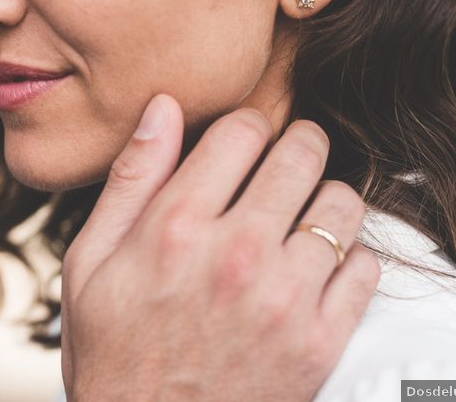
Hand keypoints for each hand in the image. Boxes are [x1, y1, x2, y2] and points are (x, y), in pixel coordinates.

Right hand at [61, 96, 379, 401]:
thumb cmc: (112, 347)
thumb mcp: (90, 259)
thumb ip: (131, 179)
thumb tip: (162, 108)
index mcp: (175, 228)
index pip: (241, 131)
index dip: (245, 126)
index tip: (242, 141)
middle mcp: (236, 255)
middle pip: (301, 155)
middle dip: (296, 144)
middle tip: (286, 157)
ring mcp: (284, 300)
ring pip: (341, 205)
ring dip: (322, 199)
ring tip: (299, 214)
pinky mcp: (319, 341)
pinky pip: (365, 267)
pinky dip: (349, 257)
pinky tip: (314, 266)